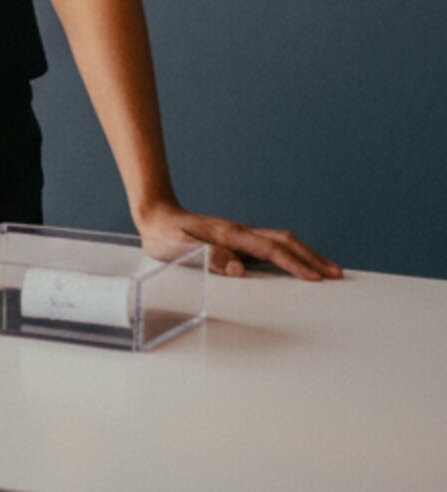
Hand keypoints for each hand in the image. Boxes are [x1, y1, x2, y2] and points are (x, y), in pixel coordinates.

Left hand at [132, 200, 341, 280]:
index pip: (269, 251)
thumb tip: (238, 268)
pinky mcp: (238, 239)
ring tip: (327, 269)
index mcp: (229, 236)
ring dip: (306, 254)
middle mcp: (240, 232)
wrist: (156, 215)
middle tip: (336, 274)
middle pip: (285, 242)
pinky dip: (291, 253)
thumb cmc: (165, 234)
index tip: (314, 277)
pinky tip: (298, 263)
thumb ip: (207, 257)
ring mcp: (241, 234)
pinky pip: (271, 245)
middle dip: (312, 258)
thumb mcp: (179, 249)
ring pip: (281, 241)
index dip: (293, 264)